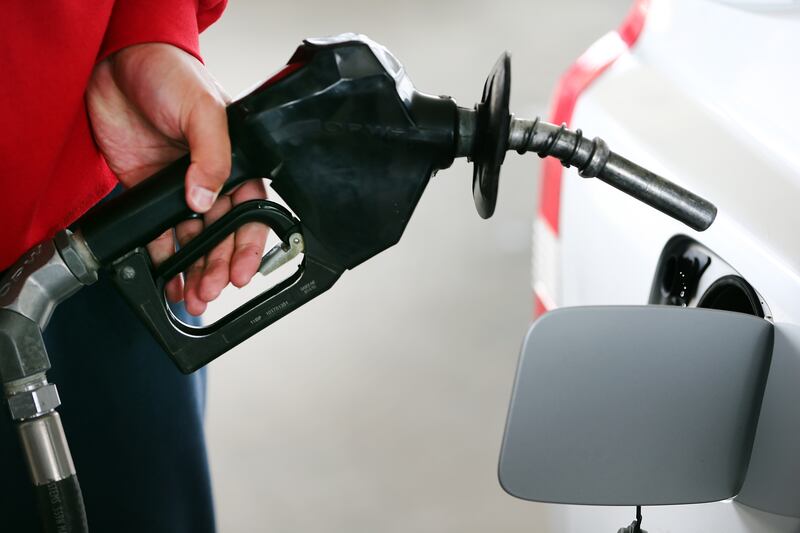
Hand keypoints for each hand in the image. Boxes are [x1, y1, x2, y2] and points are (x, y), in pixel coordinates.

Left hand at [86, 43, 266, 314]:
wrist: (115, 64)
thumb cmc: (170, 74)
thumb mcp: (203, 110)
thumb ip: (212, 155)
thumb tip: (205, 200)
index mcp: (237, 161)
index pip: (251, 211)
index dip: (248, 246)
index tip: (242, 273)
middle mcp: (211, 178)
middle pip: (222, 234)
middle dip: (220, 267)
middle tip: (211, 291)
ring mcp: (179, 188)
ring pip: (193, 240)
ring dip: (194, 269)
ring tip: (192, 295)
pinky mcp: (149, 192)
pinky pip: (159, 232)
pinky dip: (162, 258)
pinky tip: (166, 278)